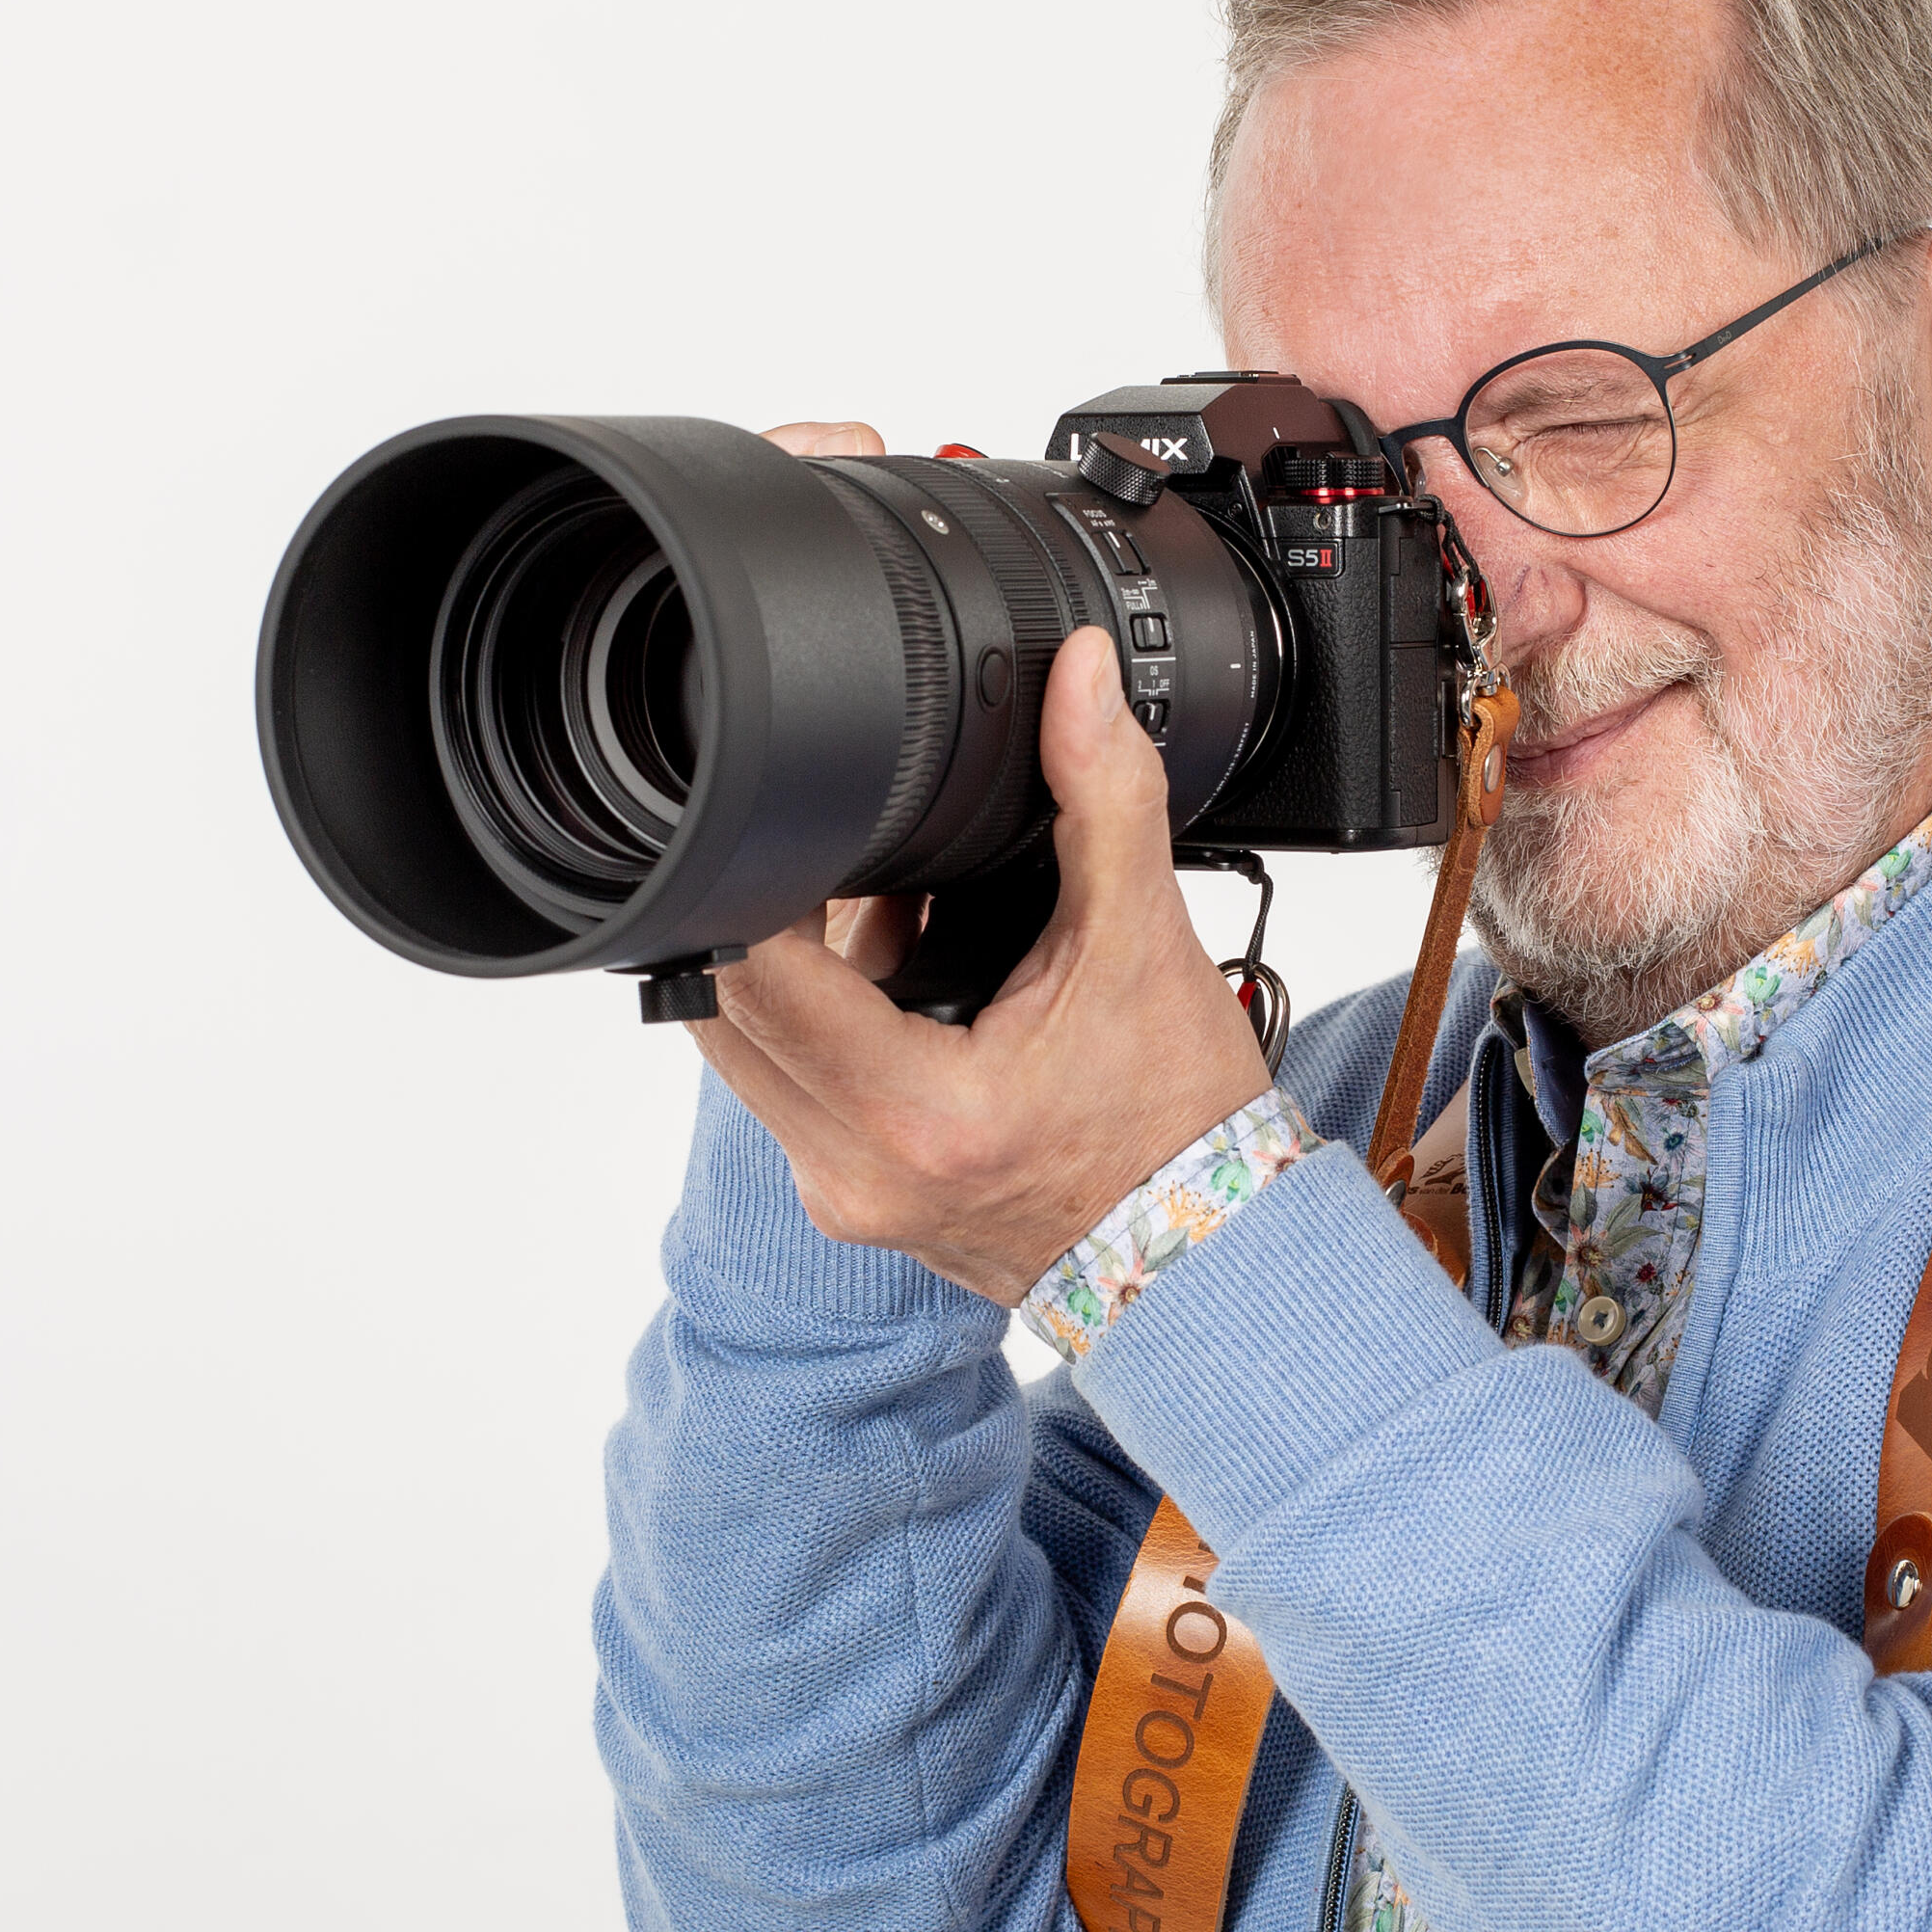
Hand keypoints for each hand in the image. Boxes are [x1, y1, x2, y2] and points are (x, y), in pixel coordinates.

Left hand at [688, 429, 1276, 1302]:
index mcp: (916, 1115)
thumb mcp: (1143, 944)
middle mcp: (853, 1172)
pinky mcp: (848, 1201)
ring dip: (793, 976)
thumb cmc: (1179, 1127)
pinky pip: (791, 1091)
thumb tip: (1081, 676)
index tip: (787, 821)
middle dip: (763, 920)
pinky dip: (826, 1027)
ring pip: (749, 1052)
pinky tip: (910, 988)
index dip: (751, 882)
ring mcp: (842, 1196)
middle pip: (724, 1011)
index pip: (751, 975)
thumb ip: (1104, 795)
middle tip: (836, 860)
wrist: (1207, 1255)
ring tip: (896, 925)